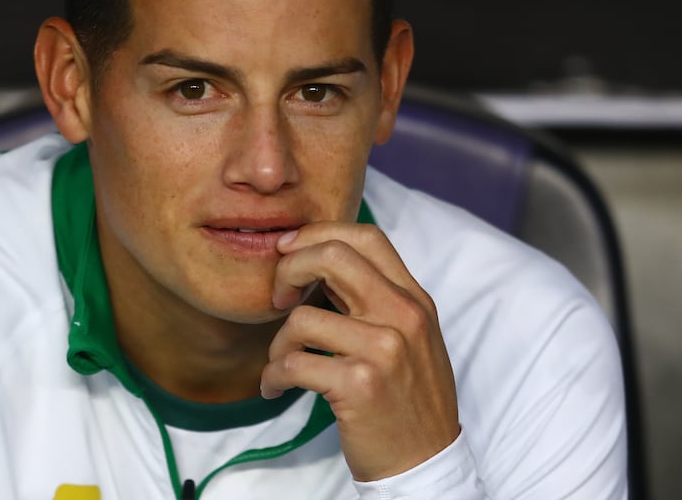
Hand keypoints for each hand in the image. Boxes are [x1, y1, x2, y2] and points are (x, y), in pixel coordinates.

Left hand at [260, 221, 460, 481]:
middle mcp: (404, 316)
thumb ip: (372, 299)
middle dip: (288, 270)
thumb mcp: (407, 338)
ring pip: (301, 317)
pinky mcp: (360, 385)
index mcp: (414, 299)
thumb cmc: (407, 400)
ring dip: (277, 344)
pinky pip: (292, 363)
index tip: (288, 253)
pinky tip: (276, 388)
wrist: (427, 463)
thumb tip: (315, 260)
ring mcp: (384, 350)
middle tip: (277, 299)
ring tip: (281, 363)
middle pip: (331, 256)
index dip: (316, 235)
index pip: (365, 235)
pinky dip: (273, 376)